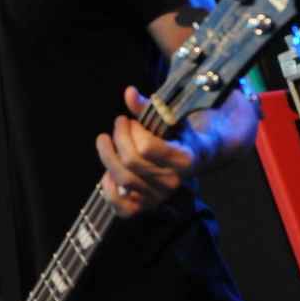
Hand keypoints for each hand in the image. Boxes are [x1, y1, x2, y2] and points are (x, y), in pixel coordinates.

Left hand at [95, 86, 198, 217]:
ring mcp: (159, 197)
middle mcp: (172, 181)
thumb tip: (128, 92)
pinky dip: (108, 190)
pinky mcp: (146, 207)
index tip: (130, 121)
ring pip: (122, 180)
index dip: (132, 131)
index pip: (146, 146)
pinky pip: (121, 208)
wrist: (194, 158)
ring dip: (108, 157)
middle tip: (118, 125)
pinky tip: (107, 174)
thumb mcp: (167, 118)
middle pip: (131, 162)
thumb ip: (147, 107)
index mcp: (183, 158)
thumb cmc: (177, 134)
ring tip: (105, 141)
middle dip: (118, 138)